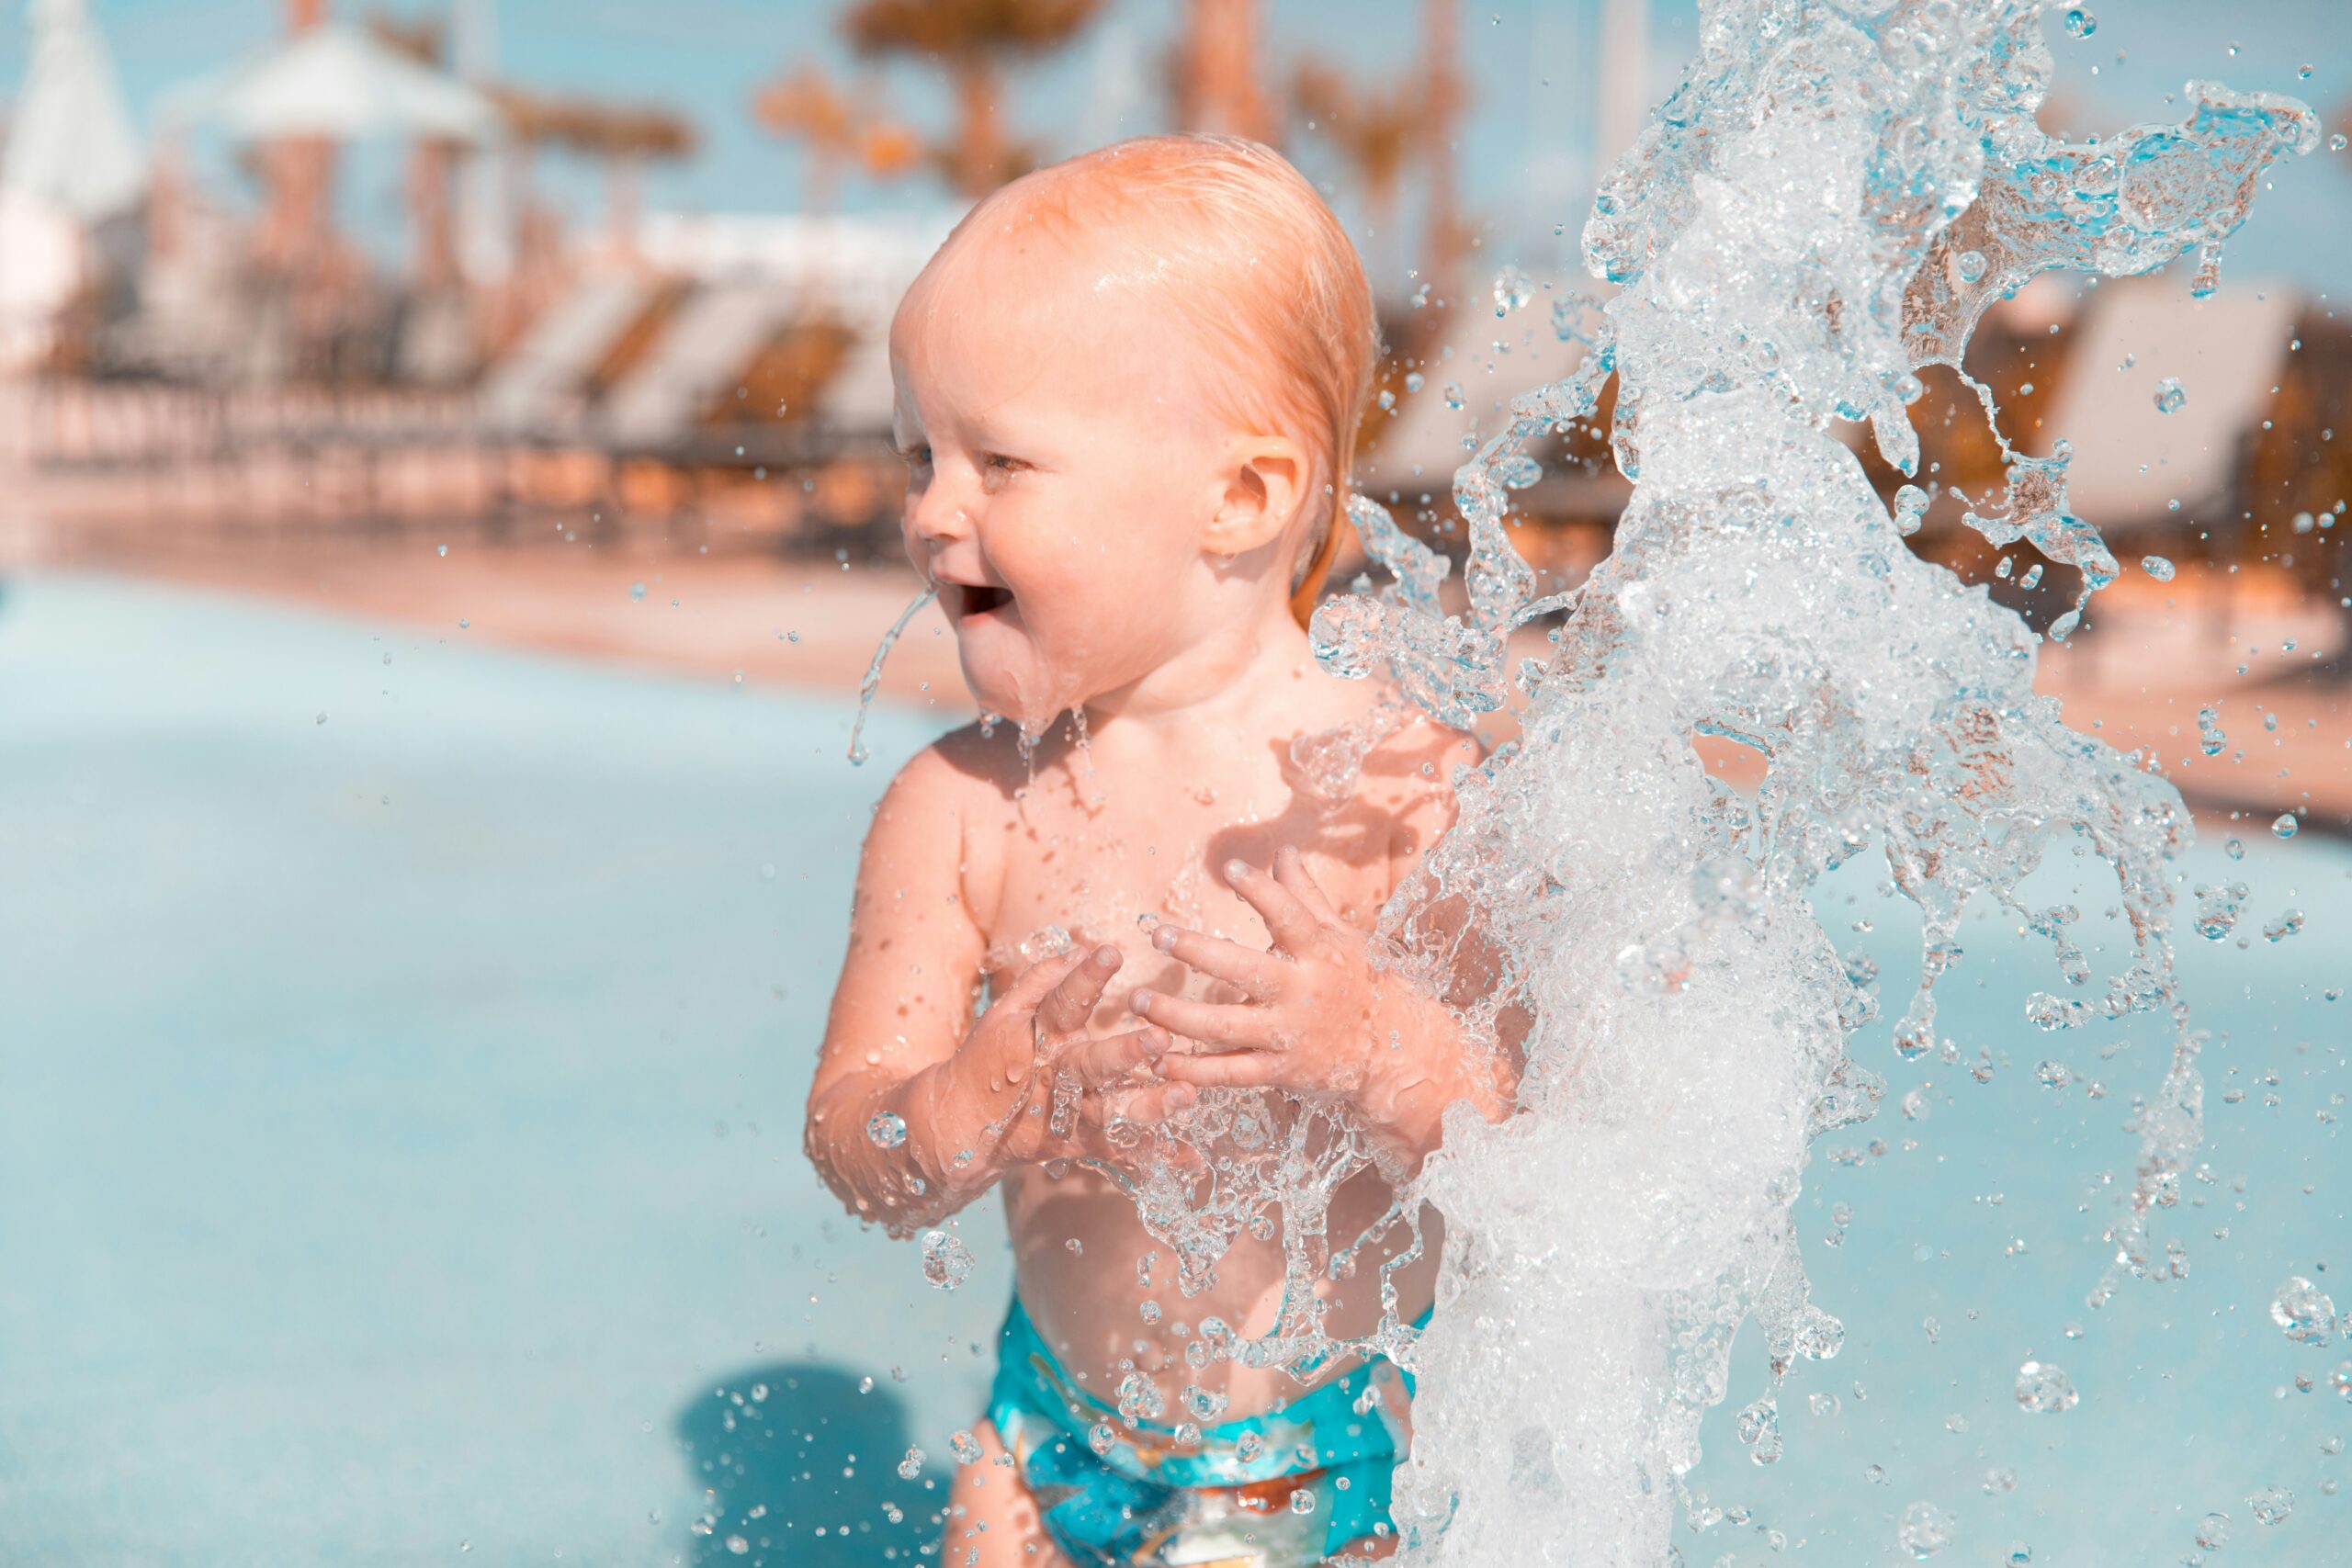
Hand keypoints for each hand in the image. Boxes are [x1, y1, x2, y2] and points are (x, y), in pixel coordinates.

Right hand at [940, 945, 1181, 1178]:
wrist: (960, 1125)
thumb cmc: (987, 1059)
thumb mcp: (1003, 1014)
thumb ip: (1041, 981)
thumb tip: (1079, 949)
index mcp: (1037, 1039)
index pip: (1062, 1002)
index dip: (1085, 977)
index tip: (1111, 952)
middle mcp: (1054, 1077)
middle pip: (1091, 1065)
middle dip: (1126, 1052)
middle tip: (1161, 1039)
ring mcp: (1066, 1114)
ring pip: (1110, 1111)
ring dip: (1149, 1105)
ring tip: (1186, 1095)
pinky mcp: (1077, 1145)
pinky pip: (1119, 1150)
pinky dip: (1155, 1154)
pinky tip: (1192, 1157)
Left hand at [1128, 847, 1413, 1102]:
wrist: (1392, 1051)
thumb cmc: (1359, 982)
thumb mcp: (1339, 935)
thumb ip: (1305, 895)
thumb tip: (1283, 851)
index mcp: (1319, 952)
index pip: (1289, 916)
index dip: (1262, 891)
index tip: (1230, 868)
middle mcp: (1303, 992)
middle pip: (1244, 970)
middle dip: (1198, 952)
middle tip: (1158, 935)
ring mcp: (1289, 1035)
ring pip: (1225, 1026)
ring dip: (1177, 1016)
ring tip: (1139, 1000)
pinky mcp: (1280, 1072)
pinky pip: (1230, 1073)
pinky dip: (1193, 1071)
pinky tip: (1159, 1060)